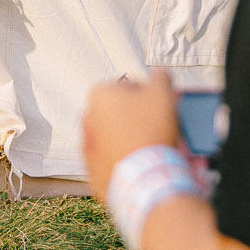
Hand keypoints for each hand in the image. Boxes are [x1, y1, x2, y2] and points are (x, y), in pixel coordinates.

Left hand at [82, 69, 181, 194]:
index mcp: (99, 94)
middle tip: (155, 126)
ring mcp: (87, 144)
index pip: (128, 87)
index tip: (158, 107)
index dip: (147, 96)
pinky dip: (123, 157)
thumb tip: (159, 75)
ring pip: (113, 135)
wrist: (144, 174)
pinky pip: (110, 157)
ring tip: (148, 144)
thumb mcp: (162, 92)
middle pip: (118, 111)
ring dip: (128, 136)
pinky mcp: (92, 168)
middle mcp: (87, 117)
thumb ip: (160, 77)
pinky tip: (139, 159)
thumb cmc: (150, 129)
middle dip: (135, 116)